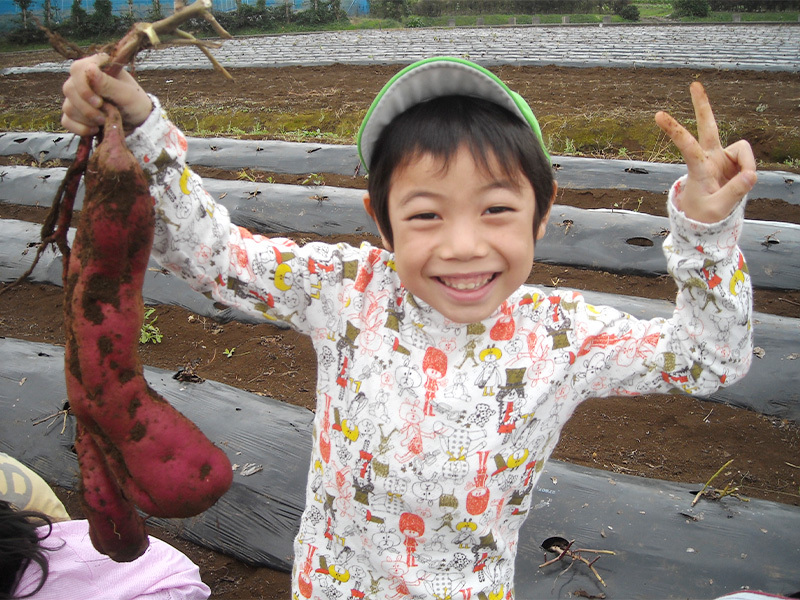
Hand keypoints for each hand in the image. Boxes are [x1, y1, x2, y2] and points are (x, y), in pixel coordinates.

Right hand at [61, 53, 152, 136]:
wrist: (138, 123)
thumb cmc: (136, 103)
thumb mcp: (127, 94)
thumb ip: (109, 83)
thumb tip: (90, 70)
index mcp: (96, 66)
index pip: (77, 69)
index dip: (84, 88)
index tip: (99, 103)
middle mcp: (83, 79)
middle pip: (69, 89)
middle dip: (87, 108)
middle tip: (104, 116)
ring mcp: (77, 96)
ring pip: (67, 106)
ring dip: (86, 119)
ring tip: (103, 121)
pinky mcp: (75, 112)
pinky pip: (66, 120)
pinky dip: (80, 128)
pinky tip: (94, 130)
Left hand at [655, 82, 756, 223]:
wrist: (708, 218)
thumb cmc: (705, 215)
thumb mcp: (717, 209)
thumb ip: (734, 192)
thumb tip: (751, 175)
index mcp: (697, 169)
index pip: (686, 146)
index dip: (675, 130)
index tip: (658, 115)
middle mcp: (708, 159)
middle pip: (707, 127)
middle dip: (703, 106)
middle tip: (694, 85)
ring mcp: (722, 158)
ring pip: (742, 149)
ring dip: (747, 164)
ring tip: (743, 184)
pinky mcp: (733, 162)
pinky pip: (749, 161)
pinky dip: (750, 171)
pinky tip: (742, 182)